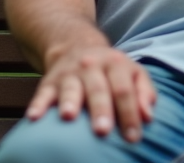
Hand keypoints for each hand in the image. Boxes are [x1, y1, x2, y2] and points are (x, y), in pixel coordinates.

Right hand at [27, 42, 155, 142]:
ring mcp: (69, 73)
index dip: (130, 113)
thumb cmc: (111, 70)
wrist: (76, 46)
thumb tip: (149, 116)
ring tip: (68, 117)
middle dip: (101, 110)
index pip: (124, 90)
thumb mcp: (133, 72)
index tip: (133, 137)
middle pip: (98, 89)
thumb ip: (144, 92)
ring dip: (69, 102)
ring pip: (70, 88)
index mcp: (116, 64)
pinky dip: (38, 105)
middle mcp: (92, 66)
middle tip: (103, 131)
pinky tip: (34, 117)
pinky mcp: (49, 82)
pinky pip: (42, 93)